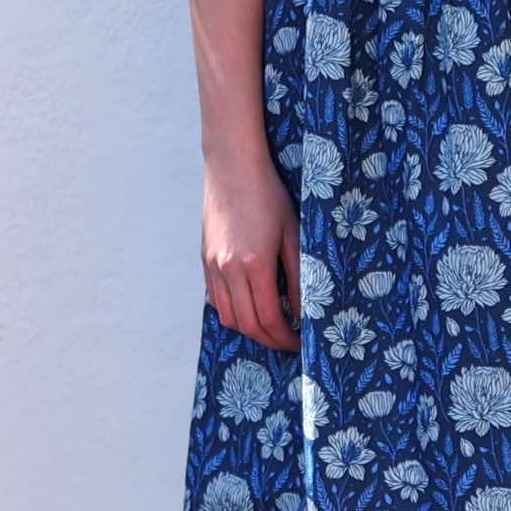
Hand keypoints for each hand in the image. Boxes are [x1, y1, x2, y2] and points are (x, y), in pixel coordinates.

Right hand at [201, 147, 301, 351]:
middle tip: (289, 342)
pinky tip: (250, 306)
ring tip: (272, 326)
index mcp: (254, 264)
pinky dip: (233, 312)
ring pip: (228, 317)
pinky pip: (216, 300)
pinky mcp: (205, 260)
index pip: (270, 319)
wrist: (233, 167)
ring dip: (250, 329)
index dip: (286, 338)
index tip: (300, 343)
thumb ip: (299, 274)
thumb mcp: (292, 232)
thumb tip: (305, 309)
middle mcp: (228, 270)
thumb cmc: (268, 195)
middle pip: (248, 325)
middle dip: (270, 340)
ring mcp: (213, 266)